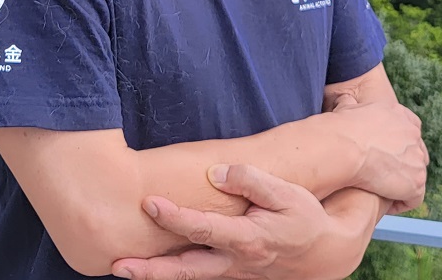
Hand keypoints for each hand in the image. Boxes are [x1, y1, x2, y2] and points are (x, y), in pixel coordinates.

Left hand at [110, 164, 367, 279]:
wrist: (323, 254)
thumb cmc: (303, 218)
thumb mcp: (286, 194)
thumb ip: (251, 180)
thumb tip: (217, 172)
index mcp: (247, 240)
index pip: (203, 230)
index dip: (175, 217)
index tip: (150, 203)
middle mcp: (234, 262)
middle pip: (185, 270)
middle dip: (151, 270)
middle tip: (118, 265)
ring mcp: (231, 273)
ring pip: (187, 278)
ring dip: (155, 275)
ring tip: (121, 268)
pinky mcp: (229, 274)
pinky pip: (195, 276)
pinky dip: (171, 273)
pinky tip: (148, 265)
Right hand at [326, 90, 427, 213]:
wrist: (345, 147)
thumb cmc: (340, 129)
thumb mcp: (349, 107)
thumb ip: (354, 106)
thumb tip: (343, 97)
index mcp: (399, 114)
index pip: (410, 130)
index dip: (399, 145)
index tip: (384, 156)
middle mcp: (413, 133)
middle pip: (416, 154)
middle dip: (403, 166)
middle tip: (382, 176)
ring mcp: (417, 158)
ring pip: (415, 176)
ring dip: (400, 184)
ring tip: (380, 192)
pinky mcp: (416, 181)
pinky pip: (414, 198)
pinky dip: (400, 202)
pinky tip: (383, 202)